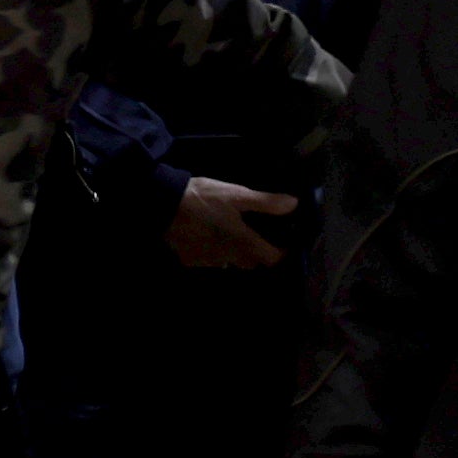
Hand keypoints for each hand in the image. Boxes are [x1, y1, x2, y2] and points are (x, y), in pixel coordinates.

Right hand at [164, 178, 296, 272]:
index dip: (280, 252)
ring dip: (232, 252)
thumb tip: (294, 205)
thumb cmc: (204, 198)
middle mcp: (228, 257)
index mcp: (243, 242)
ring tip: (227, 233)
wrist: (163, 204)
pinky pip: (208, 259)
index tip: (280, 241)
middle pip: (250, 262)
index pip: (271, 258)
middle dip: (255, 251)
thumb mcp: (237, 194)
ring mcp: (207, 261)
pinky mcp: (190, 260)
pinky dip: (210, 251)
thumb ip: (266, 203)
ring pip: (228, 262)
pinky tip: (205, 235)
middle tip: (252, 233)